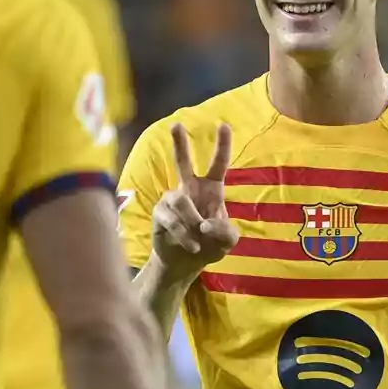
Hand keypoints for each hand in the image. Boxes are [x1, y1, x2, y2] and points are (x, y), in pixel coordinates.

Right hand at [150, 123, 238, 280]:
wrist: (185, 263)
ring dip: (192, 221)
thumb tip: (204, 224)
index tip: (224, 124)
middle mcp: (189, 189)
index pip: (218, 164)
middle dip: (179, 143)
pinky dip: (184, 234)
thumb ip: (225, 231)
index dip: (222, 145)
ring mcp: (172, 200)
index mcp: (211, 189)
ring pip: (180, 200)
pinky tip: (192, 245)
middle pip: (183, 162)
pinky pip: (171, 219)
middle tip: (176, 124)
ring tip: (199, 239)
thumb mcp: (228, 241)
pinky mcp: (159, 214)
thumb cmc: (209, 246)